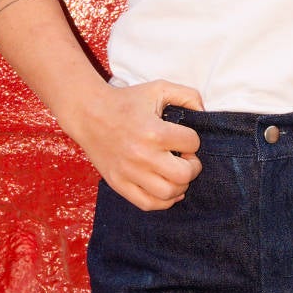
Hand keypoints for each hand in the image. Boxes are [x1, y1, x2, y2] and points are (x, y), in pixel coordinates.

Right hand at [69, 80, 203, 210]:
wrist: (89, 113)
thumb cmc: (126, 101)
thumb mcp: (159, 88)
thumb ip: (187, 95)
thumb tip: (204, 114)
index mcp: (154, 131)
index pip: (192, 143)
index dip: (192, 140)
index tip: (183, 138)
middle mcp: (142, 155)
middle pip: (184, 174)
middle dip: (192, 167)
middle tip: (185, 159)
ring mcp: (129, 172)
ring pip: (169, 193)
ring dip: (180, 185)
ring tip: (175, 173)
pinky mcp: (119, 184)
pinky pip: (148, 204)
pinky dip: (163, 201)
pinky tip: (166, 188)